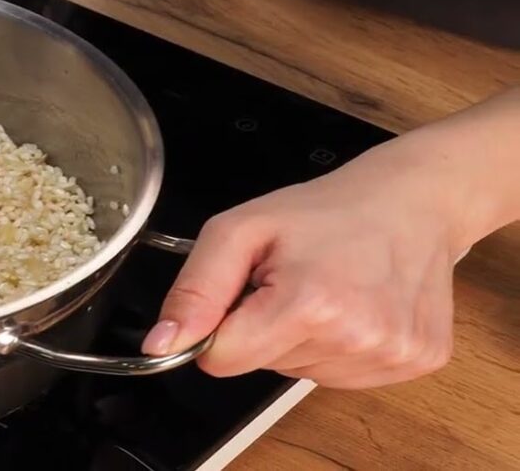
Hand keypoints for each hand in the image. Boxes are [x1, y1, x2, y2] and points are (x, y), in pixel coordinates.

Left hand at [142, 140, 466, 388]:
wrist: (410, 202)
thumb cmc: (324, 210)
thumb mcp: (240, 230)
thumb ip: (194, 290)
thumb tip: (160, 343)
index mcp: (309, 304)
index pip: (222, 360)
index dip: (218, 327)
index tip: (242, 291)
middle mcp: (356, 338)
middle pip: (261, 366)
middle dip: (261, 326)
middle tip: (290, 278)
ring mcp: (391, 355)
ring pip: (300, 372)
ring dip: (299, 336)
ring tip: (325, 287)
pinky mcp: (416, 362)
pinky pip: (343, 375)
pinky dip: (337, 345)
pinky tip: (354, 304)